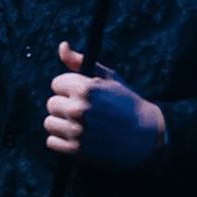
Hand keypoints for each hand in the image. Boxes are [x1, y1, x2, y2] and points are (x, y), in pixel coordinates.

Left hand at [44, 41, 166, 170]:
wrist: (147, 137)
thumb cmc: (127, 104)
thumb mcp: (109, 78)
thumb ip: (81, 61)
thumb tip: (62, 46)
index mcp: (86, 88)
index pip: (56, 84)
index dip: (69, 88)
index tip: (82, 95)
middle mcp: (79, 109)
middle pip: (51, 103)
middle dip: (65, 105)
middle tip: (84, 111)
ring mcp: (77, 131)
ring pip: (49, 123)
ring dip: (62, 124)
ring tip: (81, 125)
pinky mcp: (76, 151)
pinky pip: (51, 142)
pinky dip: (61, 141)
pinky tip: (78, 138)